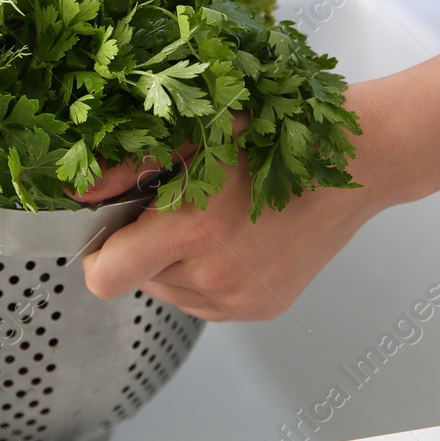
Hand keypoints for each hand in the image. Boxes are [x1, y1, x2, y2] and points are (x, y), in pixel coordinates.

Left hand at [74, 53, 439, 321]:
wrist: (359, 160)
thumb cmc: (280, 132)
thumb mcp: (198, 131)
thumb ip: (130, 167)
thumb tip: (80, 191)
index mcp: (192, 229)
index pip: (105, 277)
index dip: (98, 252)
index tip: (111, 228)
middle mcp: (214, 276)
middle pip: (138, 281)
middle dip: (144, 245)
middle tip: (177, 203)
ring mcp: (240, 299)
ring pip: (171, 292)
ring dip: (176, 261)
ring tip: (213, 217)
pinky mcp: (263, 308)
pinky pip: (207, 301)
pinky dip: (207, 273)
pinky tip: (235, 236)